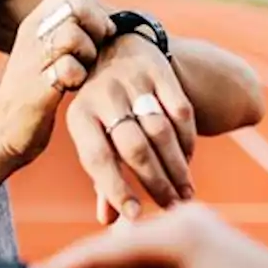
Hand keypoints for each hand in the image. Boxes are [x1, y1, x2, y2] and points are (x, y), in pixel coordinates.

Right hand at [0, 0, 113, 177]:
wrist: (0, 134)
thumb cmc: (34, 95)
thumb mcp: (47, 55)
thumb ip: (70, 34)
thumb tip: (108, 23)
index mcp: (34, 24)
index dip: (91, 8)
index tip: (95, 34)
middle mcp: (32, 35)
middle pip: (75, 5)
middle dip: (94, 27)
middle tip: (91, 53)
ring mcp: (32, 59)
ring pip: (72, 34)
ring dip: (87, 54)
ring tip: (80, 72)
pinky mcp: (37, 87)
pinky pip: (68, 68)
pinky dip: (78, 78)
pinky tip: (70, 89)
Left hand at [67, 34, 195, 223]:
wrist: (115, 46)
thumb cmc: (102, 108)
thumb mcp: (92, 134)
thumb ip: (102, 176)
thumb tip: (109, 221)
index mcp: (79, 115)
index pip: (97, 157)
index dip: (115, 189)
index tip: (135, 217)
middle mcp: (103, 95)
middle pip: (133, 146)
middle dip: (155, 182)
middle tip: (170, 206)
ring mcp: (132, 80)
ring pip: (159, 130)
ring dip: (176, 166)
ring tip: (185, 193)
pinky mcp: (159, 69)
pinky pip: (179, 110)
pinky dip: (187, 139)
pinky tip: (189, 160)